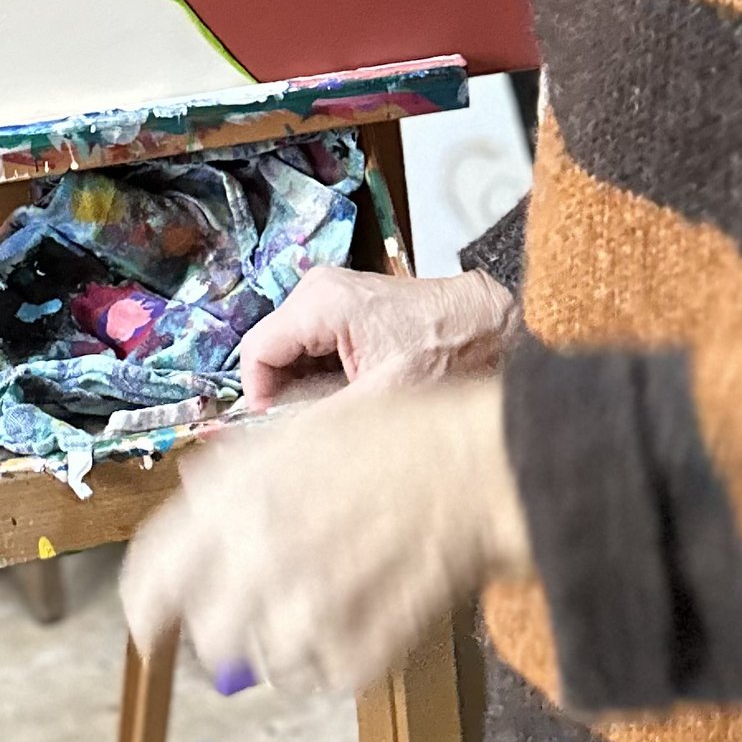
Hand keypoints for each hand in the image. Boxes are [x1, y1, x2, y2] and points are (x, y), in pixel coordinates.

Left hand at [120, 377, 531, 698]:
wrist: (471, 471)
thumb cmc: (392, 437)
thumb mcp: (292, 430)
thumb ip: (232, 472)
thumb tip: (194, 499)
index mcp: (231, 504)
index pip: (154, 578)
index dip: (146, 607)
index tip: (150, 625)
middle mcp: (257, 563)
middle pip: (210, 634)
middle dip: (227, 625)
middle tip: (261, 606)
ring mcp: (308, 616)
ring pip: (268, 662)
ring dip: (287, 641)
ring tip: (329, 596)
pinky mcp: (357, 655)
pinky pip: (328, 678)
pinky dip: (340, 656)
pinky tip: (366, 610)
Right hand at [238, 265, 515, 408]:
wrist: (485, 325)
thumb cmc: (444, 349)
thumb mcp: (382, 397)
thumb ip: (324, 422)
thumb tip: (282, 450)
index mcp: (319, 302)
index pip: (256, 352)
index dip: (258, 398)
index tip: (278, 431)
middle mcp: (316, 291)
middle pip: (271, 352)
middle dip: (284, 395)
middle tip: (315, 426)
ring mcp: (328, 298)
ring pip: (289, 354)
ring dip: (304, 389)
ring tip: (340, 410)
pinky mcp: (341, 310)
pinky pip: (310, 349)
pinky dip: (320, 378)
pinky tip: (349, 394)